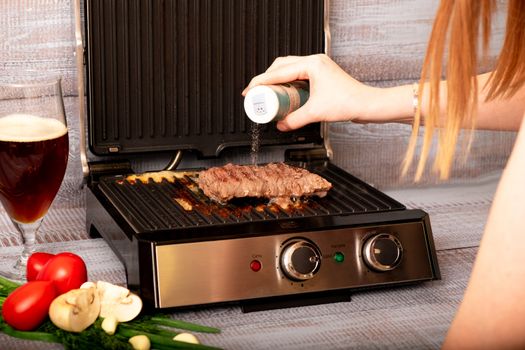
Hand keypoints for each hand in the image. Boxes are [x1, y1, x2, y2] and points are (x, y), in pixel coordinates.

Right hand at [242, 54, 381, 130]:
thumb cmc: (349, 103)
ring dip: (276, 80)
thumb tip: (280, 125)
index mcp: (311, 64)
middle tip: (257, 93)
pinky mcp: (321, 74)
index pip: (278, 72)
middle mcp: (314, 61)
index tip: (249, 91)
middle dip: (266, 79)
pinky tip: (284, 95)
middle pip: (280, 65)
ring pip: (288, 69)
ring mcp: (318, 66)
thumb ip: (294, 120)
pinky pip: (298, 74)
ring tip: (268, 95)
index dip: (260, 82)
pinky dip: (287, 83)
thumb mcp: (316, 113)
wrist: (367, 104)